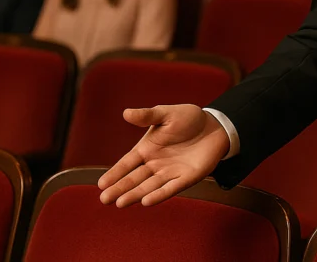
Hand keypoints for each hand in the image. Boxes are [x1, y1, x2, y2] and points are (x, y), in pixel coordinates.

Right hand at [98, 104, 229, 207]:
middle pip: (134, 178)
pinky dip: (159, 194)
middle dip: (119, 188)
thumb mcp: (165, 114)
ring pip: (149, 186)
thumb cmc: (187, 118)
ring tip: (120, 203)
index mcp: (147, 149)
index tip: (101, 184)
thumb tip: (126, 113)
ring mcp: (170, 172)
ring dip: (135, 194)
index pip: (127, 163)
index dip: (114, 173)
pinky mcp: (186, 178)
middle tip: (104, 199)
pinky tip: (146, 201)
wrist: (215, 126)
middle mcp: (155, 163)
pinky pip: (170, 188)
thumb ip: (147, 116)